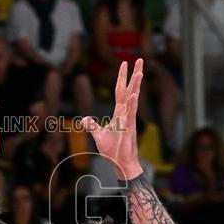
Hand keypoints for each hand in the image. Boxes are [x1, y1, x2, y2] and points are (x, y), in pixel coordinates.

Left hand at [80, 59, 143, 180]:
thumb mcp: (98, 136)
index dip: (122, 77)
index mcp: (119, 113)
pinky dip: (133, 104)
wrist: (120, 164)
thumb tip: (84, 118)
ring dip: (136, 86)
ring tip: (140, 72)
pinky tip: (135, 95)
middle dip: (134, 75)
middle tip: (139, 59)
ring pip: (133, 99)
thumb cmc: (112, 151)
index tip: (124, 64)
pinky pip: (131, 114)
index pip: (120, 91)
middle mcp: (126, 114)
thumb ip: (91, 126)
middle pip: (130, 90)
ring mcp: (129, 120)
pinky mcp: (129, 129)